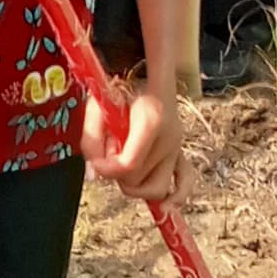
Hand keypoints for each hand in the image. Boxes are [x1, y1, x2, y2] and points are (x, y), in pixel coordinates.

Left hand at [91, 77, 181, 204]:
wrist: (143, 69)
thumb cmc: (118, 87)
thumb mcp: (97, 106)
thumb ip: (91, 138)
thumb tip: (94, 173)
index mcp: (151, 120)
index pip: (129, 164)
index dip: (108, 170)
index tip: (95, 164)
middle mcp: (169, 137)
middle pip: (139, 179)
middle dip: (118, 173)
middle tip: (109, 151)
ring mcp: (177, 146)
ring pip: (157, 187)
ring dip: (135, 184)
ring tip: (124, 164)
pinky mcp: (180, 151)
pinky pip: (185, 181)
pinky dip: (177, 196)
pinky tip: (166, 208)